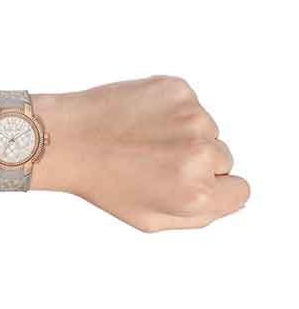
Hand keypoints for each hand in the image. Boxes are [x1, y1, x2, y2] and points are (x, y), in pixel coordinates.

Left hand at [34, 76, 249, 231]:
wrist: (67, 139)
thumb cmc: (102, 181)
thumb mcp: (149, 219)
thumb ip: (200, 216)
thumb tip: (232, 199)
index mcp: (195, 193)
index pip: (240, 191)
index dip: (215, 188)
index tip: (190, 181)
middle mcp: (200, 153)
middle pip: (224, 159)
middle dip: (197, 162)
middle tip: (154, 161)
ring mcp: (190, 116)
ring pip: (207, 130)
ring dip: (183, 135)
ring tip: (142, 140)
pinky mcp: (177, 89)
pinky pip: (190, 105)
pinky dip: (171, 112)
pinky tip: (140, 120)